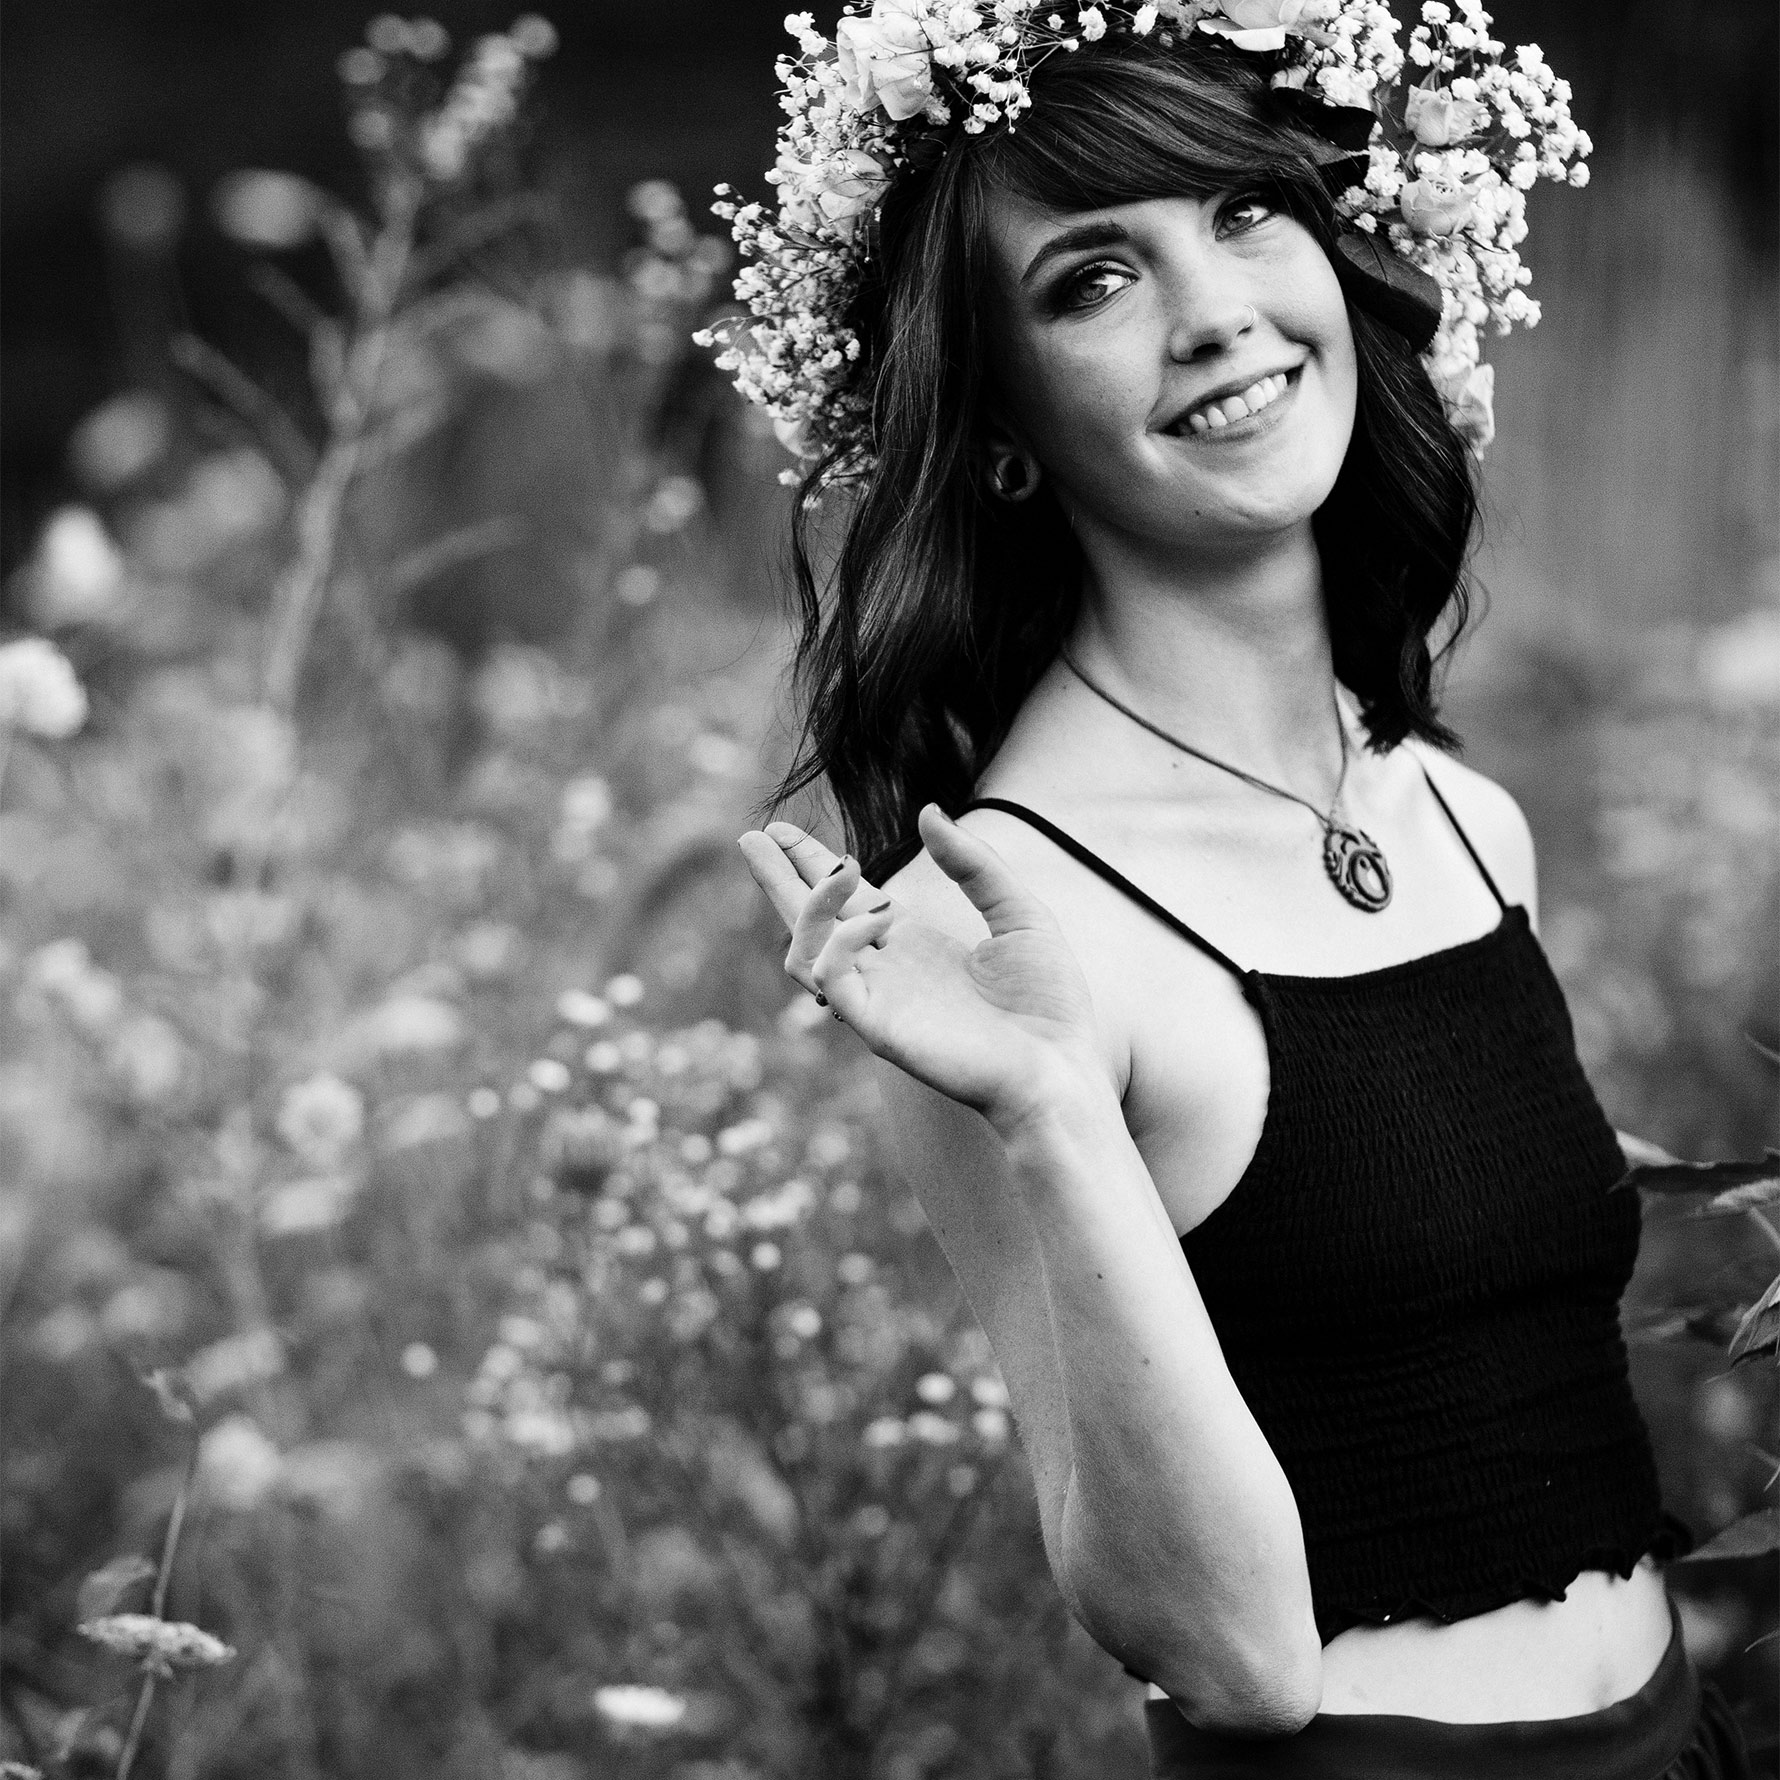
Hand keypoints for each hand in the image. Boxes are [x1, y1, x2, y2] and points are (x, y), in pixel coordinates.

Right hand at [738, 805, 1112, 1136]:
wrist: (1061, 1071)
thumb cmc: (1049, 1004)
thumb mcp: (1019, 913)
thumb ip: (974, 864)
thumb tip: (928, 811)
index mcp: (913, 945)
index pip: (849, 899)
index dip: (815, 864)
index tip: (782, 831)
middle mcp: (886, 971)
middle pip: (813, 919)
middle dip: (780, 878)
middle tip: (751, 836)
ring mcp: (876, 1000)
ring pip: (805, 949)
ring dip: (809, 902)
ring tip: (841, 867)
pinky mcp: (875, 1027)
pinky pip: (830, 975)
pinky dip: (840, 939)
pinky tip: (879, 915)